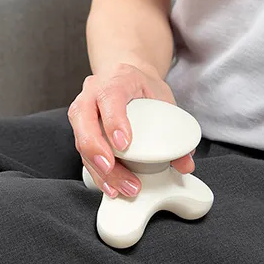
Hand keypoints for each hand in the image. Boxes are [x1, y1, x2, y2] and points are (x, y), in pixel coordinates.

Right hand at [68, 63, 194, 197]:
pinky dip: (96, 173)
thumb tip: (184, 163)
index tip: (124, 144)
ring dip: (98, 168)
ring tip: (118, 187)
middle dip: (96, 149)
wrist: (126, 76)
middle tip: (111, 169)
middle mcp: (93, 92)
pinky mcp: (80, 129)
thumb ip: (176, 129)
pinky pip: (82, 152)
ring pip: (79, 140)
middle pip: (83, 119)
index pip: (110, 96)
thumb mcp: (164, 99)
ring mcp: (82, 110)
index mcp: (117, 80)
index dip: (114, 121)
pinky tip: (110, 186)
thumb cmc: (143, 87)